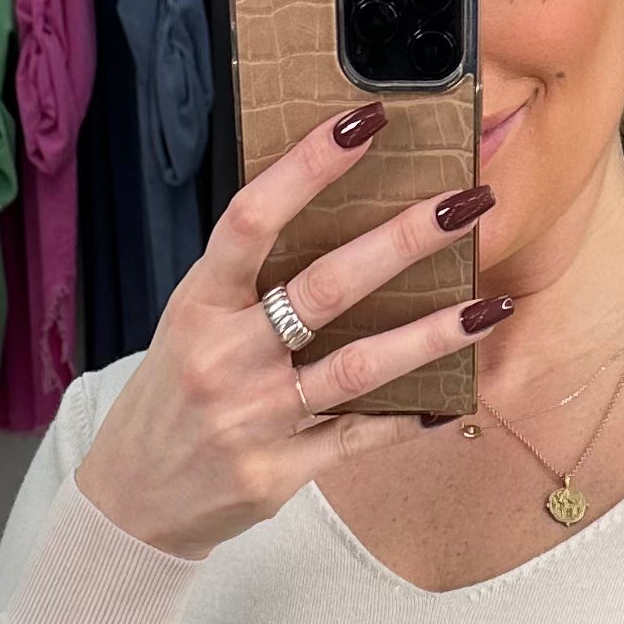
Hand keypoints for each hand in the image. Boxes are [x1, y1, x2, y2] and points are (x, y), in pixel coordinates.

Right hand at [72, 104, 505, 561]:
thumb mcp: (191, 324)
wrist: (134, 502)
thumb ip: (248, 281)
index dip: (308, 167)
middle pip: (325, 288)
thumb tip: (334, 215)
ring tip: (489, 306)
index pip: (253, 219)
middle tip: (466, 203)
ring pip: (358, 368)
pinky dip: (408, 420)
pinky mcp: (278, 472)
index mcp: (200, 304)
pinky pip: (358, 439)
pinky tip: (453, 401)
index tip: (365, 122)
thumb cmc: (172, 397)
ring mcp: (254, 417)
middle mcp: (225, 357)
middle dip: (402, 241)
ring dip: (432, 336)